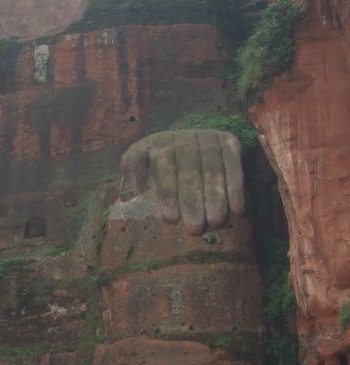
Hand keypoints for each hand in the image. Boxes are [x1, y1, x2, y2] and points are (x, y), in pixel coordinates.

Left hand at [119, 129, 244, 234]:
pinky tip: (238, 209)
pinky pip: (234, 165)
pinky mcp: (228, 141)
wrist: (186, 140)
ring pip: (213, 169)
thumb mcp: (138, 163)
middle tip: (195, 227)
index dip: (167, 193)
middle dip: (192, 200)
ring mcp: (208, 137)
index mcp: (158, 143)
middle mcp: (184, 137)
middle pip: (189, 170)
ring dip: (216, 196)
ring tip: (215, 221)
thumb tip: (126, 198)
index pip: (163, 167)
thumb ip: (131, 178)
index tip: (170, 218)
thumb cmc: (156, 161)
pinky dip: (236, 187)